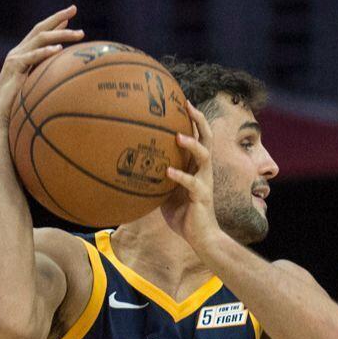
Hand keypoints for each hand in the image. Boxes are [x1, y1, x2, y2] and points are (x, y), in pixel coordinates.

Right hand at [0, 6, 84, 130]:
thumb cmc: (18, 103)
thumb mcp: (36, 86)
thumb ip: (46, 76)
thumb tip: (64, 76)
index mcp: (24, 53)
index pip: (42, 32)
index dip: (56, 22)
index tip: (71, 14)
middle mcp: (18, 51)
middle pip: (41, 29)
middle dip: (58, 17)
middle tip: (74, 8)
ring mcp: (15, 57)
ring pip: (40, 39)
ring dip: (61, 34)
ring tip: (79, 33)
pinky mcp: (14, 67)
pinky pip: (32, 57)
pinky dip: (45, 52)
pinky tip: (59, 50)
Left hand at [162, 102, 221, 247]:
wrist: (201, 237)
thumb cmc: (183, 215)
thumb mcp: (166, 192)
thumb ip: (156, 177)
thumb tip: (130, 168)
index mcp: (196, 166)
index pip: (199, 136)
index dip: (193, 118)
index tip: (181, 100)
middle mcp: (204, 170)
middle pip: (207, 137)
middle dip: (199, 119)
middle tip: (187, 105)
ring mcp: (205, 182)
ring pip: (204, 156)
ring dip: (192, 144)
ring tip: (179, 136)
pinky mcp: (202, 196)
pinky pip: (192, 183)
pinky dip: (180, 176)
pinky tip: (168, 171)